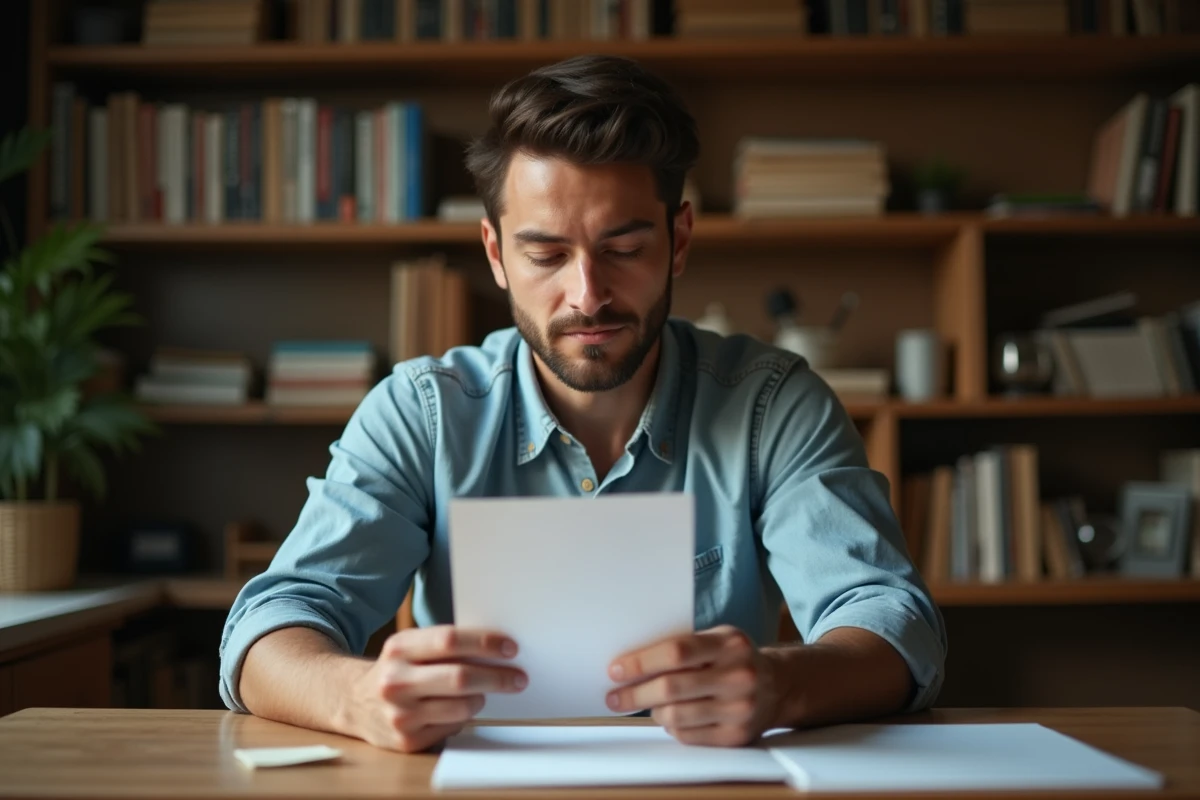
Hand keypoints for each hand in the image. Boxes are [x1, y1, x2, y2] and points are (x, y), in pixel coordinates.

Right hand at [338, 625, 526, 752]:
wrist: (352, 701)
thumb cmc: (396, 669)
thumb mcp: (409, 646)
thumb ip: (444, 644)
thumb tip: (496, 648)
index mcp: (399, 648)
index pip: (449, 640)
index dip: (484, 643)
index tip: (510, 648)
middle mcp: (396, 681)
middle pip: (460, 677)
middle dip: (497, 677)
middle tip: (518, 677)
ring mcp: (400, 714)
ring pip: (461, 706)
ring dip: (480, 698)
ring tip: (481, 692)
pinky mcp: (406, 740)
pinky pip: (452, 726)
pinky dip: (462, 717)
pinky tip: (456, 709)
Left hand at [605, 625, 778, 746]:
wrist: (779, 686)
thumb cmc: (735, 658)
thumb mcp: (718, 638)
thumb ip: (683, 646)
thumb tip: (631, 664)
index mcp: (730, 644)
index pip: (676, 652)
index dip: (641, 662)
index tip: (615, 670)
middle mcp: (738, 676)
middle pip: (671, 688)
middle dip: (635, 694)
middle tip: (614, 697)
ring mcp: (739, 709)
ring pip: (676, 716)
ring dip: (653, 711)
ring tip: (649, 705)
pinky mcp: (736, 736)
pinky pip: (688, 736)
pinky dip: (672, 727)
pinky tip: (672, 716)